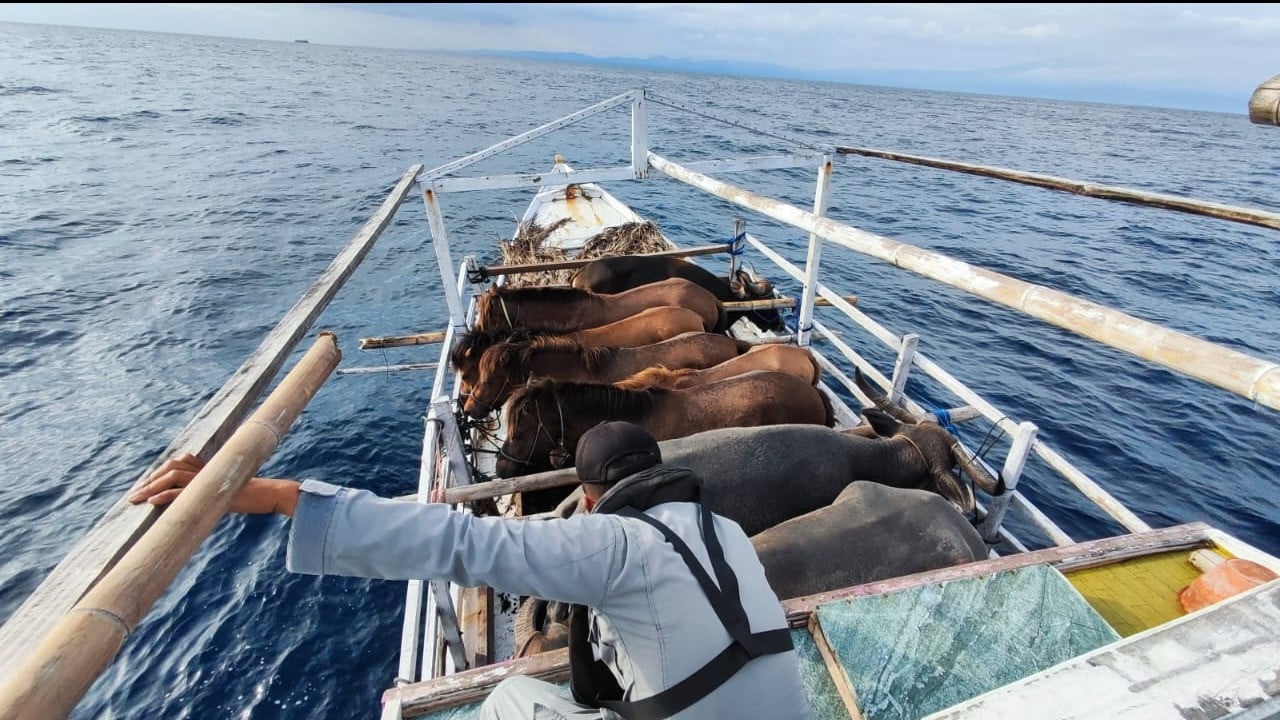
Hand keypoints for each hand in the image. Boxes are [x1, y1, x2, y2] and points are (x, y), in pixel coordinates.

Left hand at [128, 452, 300, 515]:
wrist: (270, 494)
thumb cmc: (254, 496)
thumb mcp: (228, 493)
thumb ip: (212, 493)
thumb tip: (197, 505)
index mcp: (209, 468)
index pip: (178, 464)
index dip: (159, 474)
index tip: (145, 487)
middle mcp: (206, 470)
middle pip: (170, 468)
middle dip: (149, 480)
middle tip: (134, 495)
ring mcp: (208, 479)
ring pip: (171, 477)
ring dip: (150, 487)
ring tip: (136, 499)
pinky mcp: (210, 491)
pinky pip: (182, 491)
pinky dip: (165, 494)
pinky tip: (152, 501)